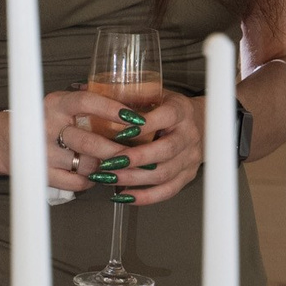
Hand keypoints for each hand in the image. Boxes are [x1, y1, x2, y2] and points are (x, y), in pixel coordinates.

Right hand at [0, 92, 133, 193]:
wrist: (6, 141)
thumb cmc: (47, 121)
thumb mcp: (62, 105)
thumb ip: (89, 106)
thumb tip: (133, 108)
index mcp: (56, 103)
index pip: (86, 102)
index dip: (112, 109)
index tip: (136, 118)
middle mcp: (46, 126)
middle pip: (89, 142)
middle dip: (118, 150)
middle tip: (137, 153)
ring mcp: (43, 153)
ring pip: (86, 165)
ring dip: (106, 166)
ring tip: (117, 164)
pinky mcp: (42, 174)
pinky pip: (77, 183)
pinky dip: (92, 181)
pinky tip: (97, 174)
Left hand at [93, 90, 204, 207]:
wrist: (201, 123)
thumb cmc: (168, 108)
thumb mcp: (154, 94)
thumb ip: (127, 95)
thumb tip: (85, 88)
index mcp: (181, 111)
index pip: (166, 117)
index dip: (144, 126)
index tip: (119, 133)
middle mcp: (189, 135)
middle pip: (166, 150)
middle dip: (135, 158)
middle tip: (109, 162)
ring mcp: (190, 158)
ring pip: (164, 173)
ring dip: (134, 178)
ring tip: (109, 178)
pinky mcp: (188, 175)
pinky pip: (167, 190)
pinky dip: (145, 197)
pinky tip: (124, 196)